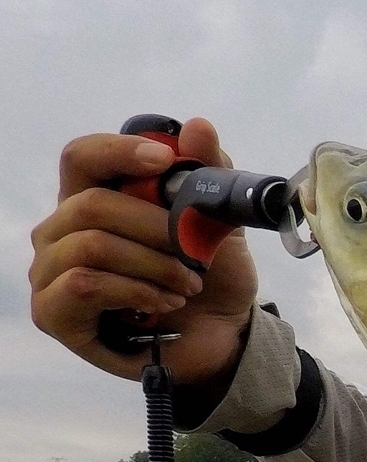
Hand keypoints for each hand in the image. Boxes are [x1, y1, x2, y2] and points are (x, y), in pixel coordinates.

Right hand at [30, 118, 257, 400]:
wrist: (220, 335)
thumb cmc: (210, 276)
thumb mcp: (221, 222)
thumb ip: (210, 174)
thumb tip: (197, 126)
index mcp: (94, 198)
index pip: (83, 157)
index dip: (118, 151)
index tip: (163, 161)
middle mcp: (61, 230)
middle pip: (92, 203)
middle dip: (156, 226)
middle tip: (195, 252)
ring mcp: (50, 271)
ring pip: (91, 245)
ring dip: (153, 264)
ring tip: (188, 283)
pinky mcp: (53, 312)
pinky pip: (84, 283)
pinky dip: (136, 289)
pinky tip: (165, 301)